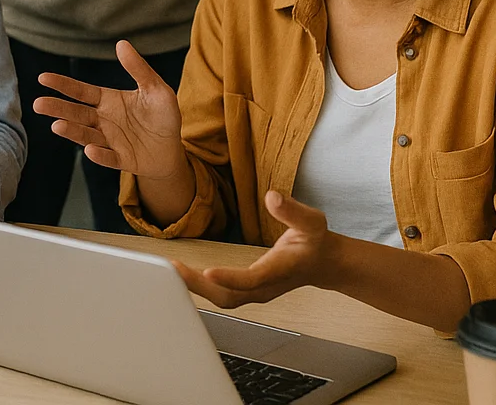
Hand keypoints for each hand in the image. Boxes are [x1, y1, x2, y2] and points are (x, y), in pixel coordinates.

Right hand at [32, 40, 185, 178]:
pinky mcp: (122, 159)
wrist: (172, 150)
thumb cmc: (163, 116)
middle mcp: (103, 120)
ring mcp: (110, 141)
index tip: (43, 78)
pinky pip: (109, 157)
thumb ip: (139, 69)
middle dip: (58, 108)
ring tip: (57, 125)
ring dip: (72, 131)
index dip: (63, 85)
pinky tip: (91, 151)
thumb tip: (121, 44)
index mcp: (108, 101)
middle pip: (76, 113)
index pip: (81, 92)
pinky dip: (99, 155)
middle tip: (38, 104)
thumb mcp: (156, 89)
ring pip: (86, 135)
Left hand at [174, 190, 337, 307]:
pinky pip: (221, 294)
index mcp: (280, 270)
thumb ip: (293, 210)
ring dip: (196, 288)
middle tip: (173, 270)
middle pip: (229, 296)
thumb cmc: (315, 241)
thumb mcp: (312, 221)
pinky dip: (201, 287)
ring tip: (171, 271)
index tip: (208, 271)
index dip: (231, 278)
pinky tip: (183, 275)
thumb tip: (272, 197)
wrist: (323, 263)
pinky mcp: (248, 291)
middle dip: (200, 287)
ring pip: (222, 299)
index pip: (253, 279)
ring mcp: (256, 292)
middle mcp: (265, 287)